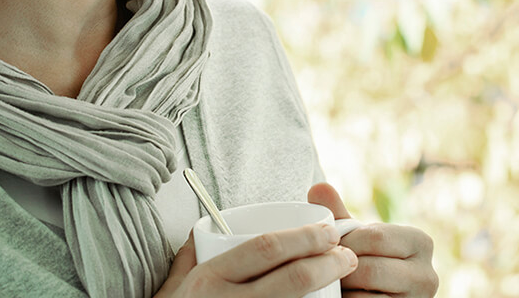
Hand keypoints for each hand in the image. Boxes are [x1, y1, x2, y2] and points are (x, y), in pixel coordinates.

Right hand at [154, 224, 357, 297]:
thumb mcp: (173, 285)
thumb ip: (191, 254)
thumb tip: (207, 227)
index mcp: (209, 279)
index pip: (265, 248)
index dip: (304, 236)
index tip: (328, 229)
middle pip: (292, 278)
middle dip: (328, 261)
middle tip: (346, 253)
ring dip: (329, 291)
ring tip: (344, 279)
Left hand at [308, 183, 438, 296]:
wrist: (385, 290)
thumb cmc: (368, 256)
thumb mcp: (359, 235)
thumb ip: (339, 213)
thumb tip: (318, 187)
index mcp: (419, 241)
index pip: (375, 238)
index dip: (345, 242)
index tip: (329, 245)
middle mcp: (427, 274)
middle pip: (371, 269)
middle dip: (341, 268)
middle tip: (321, 266)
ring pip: (369, 297)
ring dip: (344, 290)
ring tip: (330, 281)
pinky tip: (341, 296)